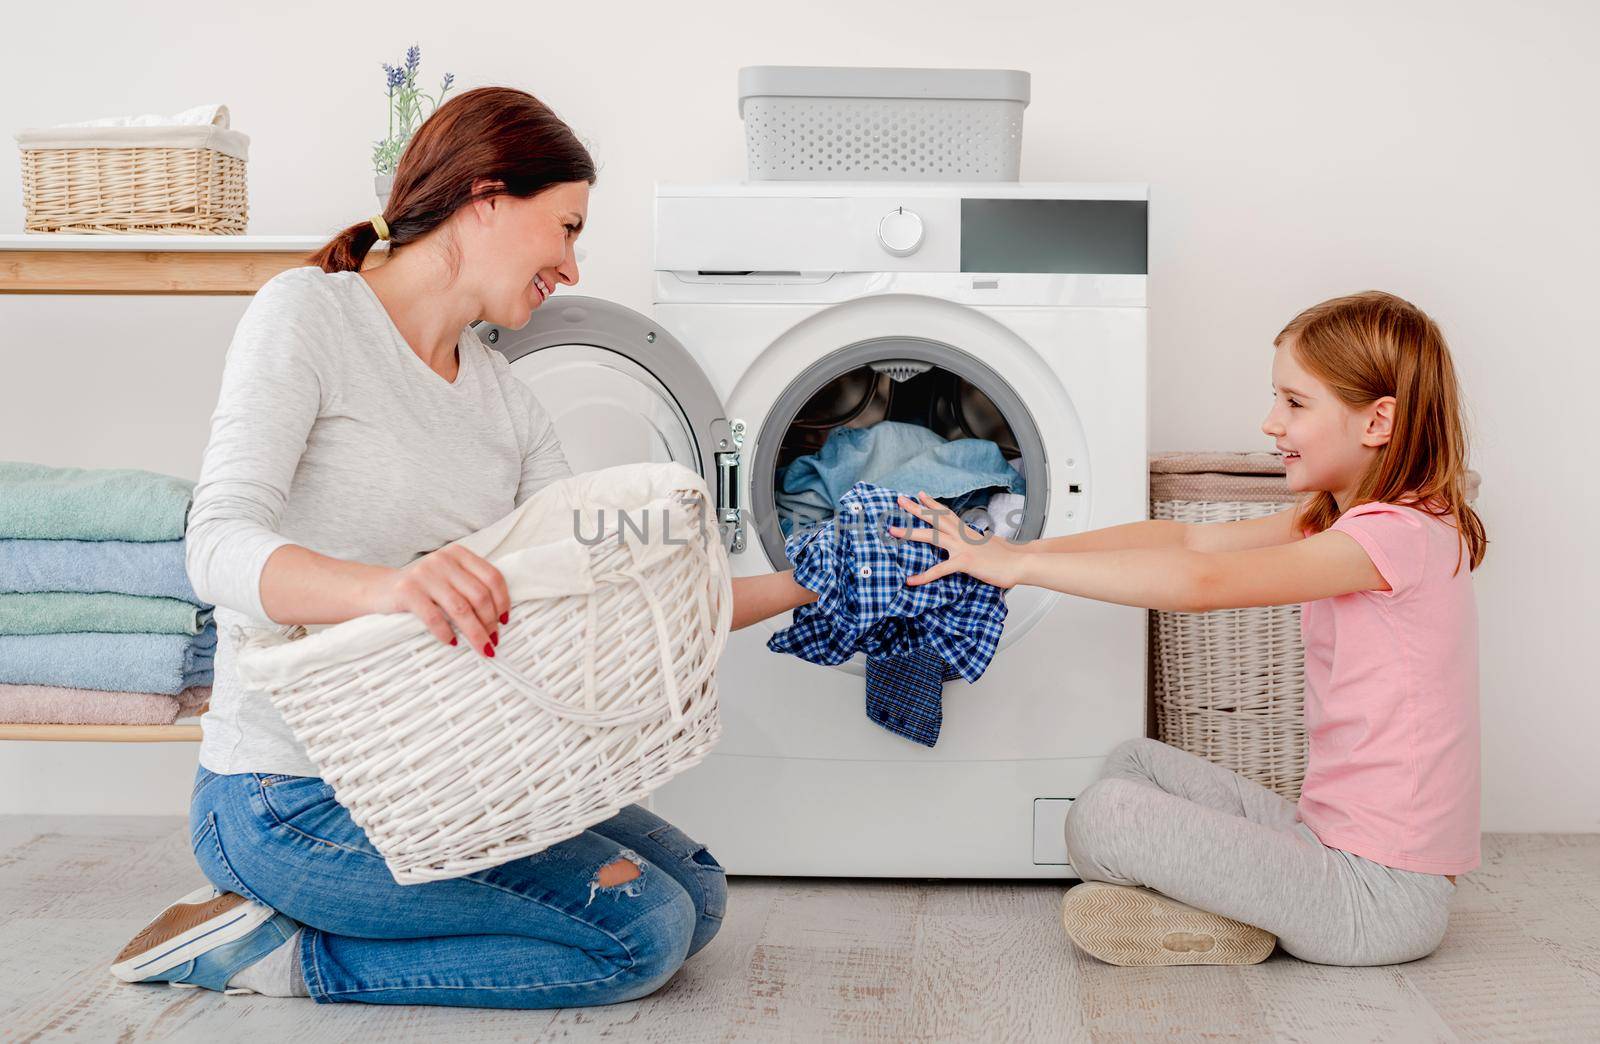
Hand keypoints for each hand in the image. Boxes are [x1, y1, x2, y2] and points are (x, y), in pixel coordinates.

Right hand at [368, 544, 509, 656]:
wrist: (379, 589)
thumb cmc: (422, 588)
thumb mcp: (448, 578)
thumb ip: (470, 585)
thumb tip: (500, 617)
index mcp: (458, 554)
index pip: (492, 577)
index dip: (503, 601)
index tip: (504, 621)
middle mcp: (443, 560)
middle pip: (479, 595)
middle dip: (490, 622)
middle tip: (492, 640)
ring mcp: (424, 574)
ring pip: (461, 609)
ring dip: (475, 633)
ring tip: (481, 647)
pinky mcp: (407, 590)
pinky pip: (434, 617)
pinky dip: (446, 633)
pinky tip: (451, 643)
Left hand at [888, 491, 1025, 589]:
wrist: (1021, 562)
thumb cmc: (1008, 557)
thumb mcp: (991, 544)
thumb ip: (981, 540)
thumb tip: (982, 538)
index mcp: (968, 531)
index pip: (947, 512)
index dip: (932, 503)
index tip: (921, 494)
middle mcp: (962, 535)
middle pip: (935, 517)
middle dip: (915, 508)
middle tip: (900, 499)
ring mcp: (962, 547)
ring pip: (931, 536)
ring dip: (910, 532)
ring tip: (892, 530)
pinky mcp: (964, 562)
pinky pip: (939, 570)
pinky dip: (923, 576)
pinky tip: (910, 580)